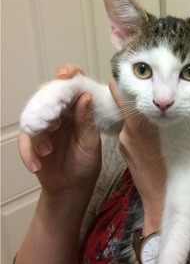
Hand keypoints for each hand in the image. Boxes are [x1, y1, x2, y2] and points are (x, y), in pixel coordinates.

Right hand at [18, 64, 101, 197]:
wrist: (72, 189)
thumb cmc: (86, 164)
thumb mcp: (91, 143)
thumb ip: (86, 121)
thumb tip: (86, 96)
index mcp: (78, 109)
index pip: (73, 84)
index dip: (68, 74)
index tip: (65, 75)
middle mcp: (60, 113)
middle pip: (47, 95)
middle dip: (47, 103)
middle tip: (53, 121)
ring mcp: (45, 126)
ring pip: (33, 116)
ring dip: (39, 134)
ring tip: (48, 150)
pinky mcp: (32, 140)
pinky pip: (25, 140)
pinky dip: (29, 152)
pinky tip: (37, 165)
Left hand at [109, 80, 164, 232]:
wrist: (161, 201)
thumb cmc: (177, 170)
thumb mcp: (179, 138)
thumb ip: (169, 116)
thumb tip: (169, 99)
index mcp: (138, 127)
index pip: (122, 96)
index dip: (124, 82)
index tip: (128, 71)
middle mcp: (126, 133)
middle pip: (125, 106)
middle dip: (134, 95)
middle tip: (145, 85)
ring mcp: (124, 143)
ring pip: (128, 120)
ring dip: (137, 113)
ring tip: (152, 109)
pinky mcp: (126, 153)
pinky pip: (130, 133)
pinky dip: (138, 128)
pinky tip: (151, 132)